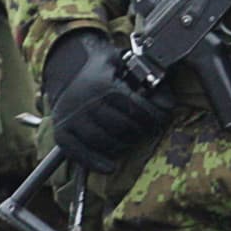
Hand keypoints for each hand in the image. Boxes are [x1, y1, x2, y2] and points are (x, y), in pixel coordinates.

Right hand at [41, 32, 171, 173]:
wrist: (64, 72)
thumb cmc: (99, 70)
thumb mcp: (120, 63)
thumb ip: (145, 77)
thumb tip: (168, 103)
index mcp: (101, 85)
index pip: (135, 108)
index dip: (154, 116)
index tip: (162, 118)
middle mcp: (84, 102)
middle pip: (122, 127)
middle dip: (139, 130)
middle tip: (146, 129)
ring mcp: (70, 119)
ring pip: (104, 142)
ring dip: (122, 145)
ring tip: (129, 140)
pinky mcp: (62, 134)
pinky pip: (80, 154)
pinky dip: (96, 162)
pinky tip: (110, 167)